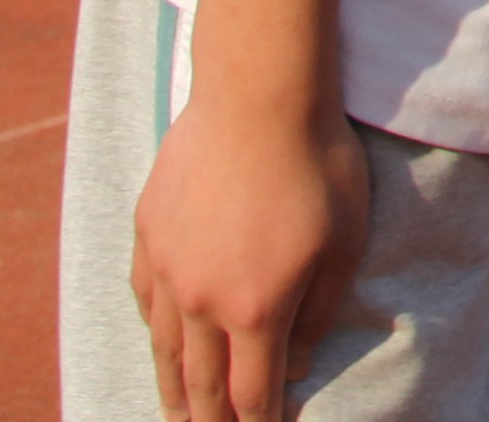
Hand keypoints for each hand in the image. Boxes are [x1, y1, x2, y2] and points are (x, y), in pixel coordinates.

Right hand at [129, 89, 369, 421]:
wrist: (260, 98)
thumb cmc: (318, 165)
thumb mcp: (345, 242)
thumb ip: (318, 310)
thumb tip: (295, 363)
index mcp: (255, 309)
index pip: (251, 392)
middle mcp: (199, 301)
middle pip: (199, 382)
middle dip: (207, 420)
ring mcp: (166, 269)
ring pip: (162, 348)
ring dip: (171, 388)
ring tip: (177, 412)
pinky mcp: (148, 235)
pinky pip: (143, 299)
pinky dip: (152, 330)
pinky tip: (158, 341)